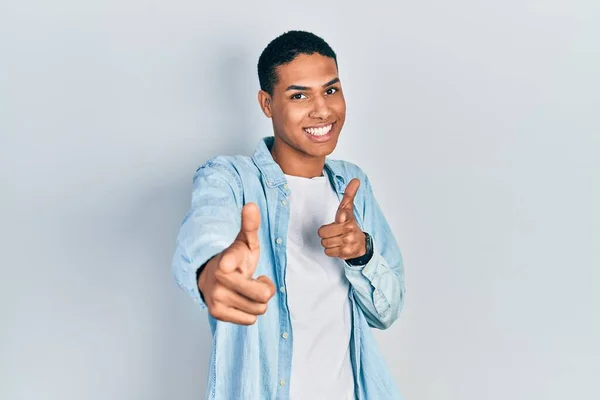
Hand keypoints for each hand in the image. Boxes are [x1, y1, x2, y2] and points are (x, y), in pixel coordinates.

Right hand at [198, 203, 275, 324]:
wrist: (211, 277)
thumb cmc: (235, 259)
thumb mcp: (245, 242)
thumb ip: (250, 225)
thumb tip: (252, 205)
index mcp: (226, 260)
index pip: (229, 262)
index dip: (230, 264)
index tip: (226, 265)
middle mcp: (219, 280)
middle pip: (264, 296)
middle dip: (266, 289)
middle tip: (256, 281)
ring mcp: (216, 298)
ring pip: (258, 310)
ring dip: (257, 301)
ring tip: (247, 289)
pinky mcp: (217, 314)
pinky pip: (250, 320)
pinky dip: (250, 313)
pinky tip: (241, 300)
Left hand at [318, 178, 366, 259]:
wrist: (360, 245)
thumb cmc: (349, 225)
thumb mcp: (348, 209)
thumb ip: (349, 195)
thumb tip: (356, 180)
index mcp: (348, 219)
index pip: (344, 215)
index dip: (341, 217)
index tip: (341, 216)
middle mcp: (349, 230)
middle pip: (323, 233)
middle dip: (326, 234)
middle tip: (334, 232)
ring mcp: (348, 243)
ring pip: (325, 243)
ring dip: (328, 242)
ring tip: (336, 239)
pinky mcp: (346, 253)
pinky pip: (328, 252)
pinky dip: (331, 251)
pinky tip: (338, 247)